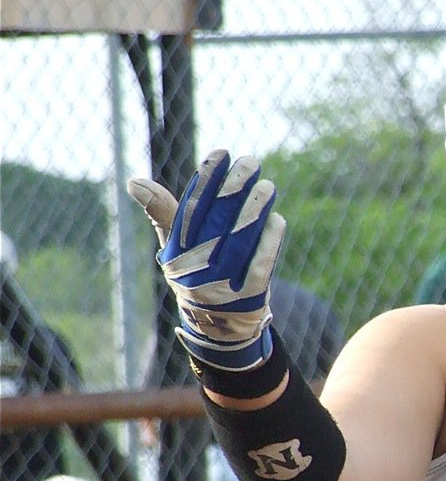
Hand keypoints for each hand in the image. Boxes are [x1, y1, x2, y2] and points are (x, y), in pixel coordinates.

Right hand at [127, 150, 284, 370]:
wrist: (217, 326)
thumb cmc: (196, 273)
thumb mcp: (175, 248)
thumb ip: (163, 213)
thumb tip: (134, 181)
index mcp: (177, 252)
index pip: (191, 209)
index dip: (206, 180)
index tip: (220, 153)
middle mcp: (197, 267)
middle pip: (217, 221)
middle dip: (235, 188)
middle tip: (251, 161)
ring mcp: (223, 283)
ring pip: (241, 240)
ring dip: (256, 211)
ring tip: (267, 185)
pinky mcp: (248, 296)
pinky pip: (260, 265)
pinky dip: (269, 242)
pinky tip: (276, 219)